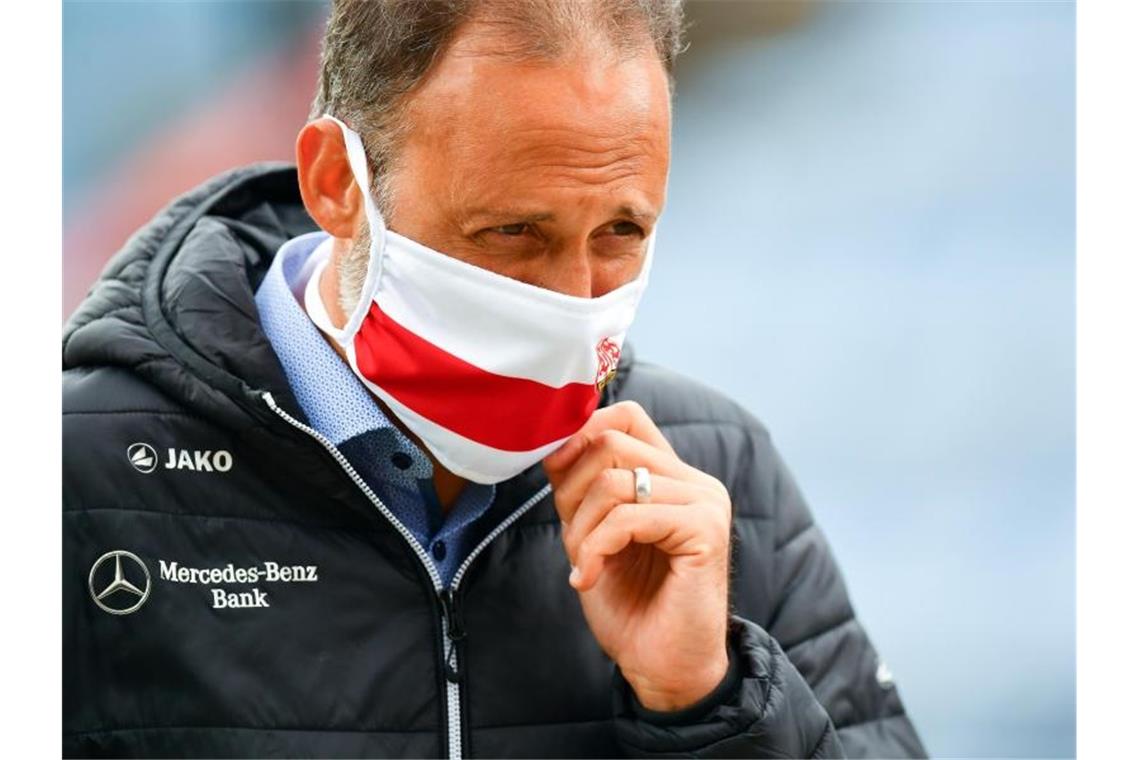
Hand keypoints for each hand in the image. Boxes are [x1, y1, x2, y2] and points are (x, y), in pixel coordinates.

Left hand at [542, 401, 731, 711]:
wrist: (662, 667)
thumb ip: (583, 485)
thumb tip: (552, 441)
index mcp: (671, 476)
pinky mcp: (705, 530)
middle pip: (611, 443)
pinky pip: (628, 518)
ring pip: (614, 482)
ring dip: (581, 529)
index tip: (557, 477)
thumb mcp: (591, 532)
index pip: (626, 416)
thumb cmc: (630, 604)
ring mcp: (705, 502)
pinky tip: (589, 579)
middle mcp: (695, 481)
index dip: (582, 434)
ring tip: (585, 564)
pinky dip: (595, 549)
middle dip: (571, 491)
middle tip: (573, 540)